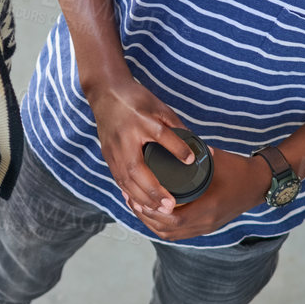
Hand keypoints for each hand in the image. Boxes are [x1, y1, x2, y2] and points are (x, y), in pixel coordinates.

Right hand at [85, 74, 194, 217]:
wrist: (105, 93)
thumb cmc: (136, 100)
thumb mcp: (159, 107)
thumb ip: (177, 127)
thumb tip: (199, 149)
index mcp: (141, 120)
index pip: (161, 134)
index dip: (177, 147)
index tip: (191, 160)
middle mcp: (125, 137)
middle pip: (136, 168)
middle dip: (153, 190)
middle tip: (170, 206)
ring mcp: (113, 149)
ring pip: (125, 179)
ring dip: (141, 198)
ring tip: (158, 210)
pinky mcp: (108, 156)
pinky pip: (118, 179)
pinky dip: (130, 194)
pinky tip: (141, 205)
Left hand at [128, 147, 268, 241]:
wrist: (260, 183)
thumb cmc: (239, 170)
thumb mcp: (216, 160)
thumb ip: (195, 153)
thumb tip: (174, 142)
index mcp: (208, 209)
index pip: (173, 220)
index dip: (151, 212)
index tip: (137, 198)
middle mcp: (206, 223)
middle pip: (167, 231)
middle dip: (145, 217)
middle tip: (130, 199)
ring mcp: (207, 227)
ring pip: (171, 235)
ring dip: (152, 223)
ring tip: (137, 205)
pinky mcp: (206, 226)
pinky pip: (179, 233)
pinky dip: (162, 225)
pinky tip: (152, 213)